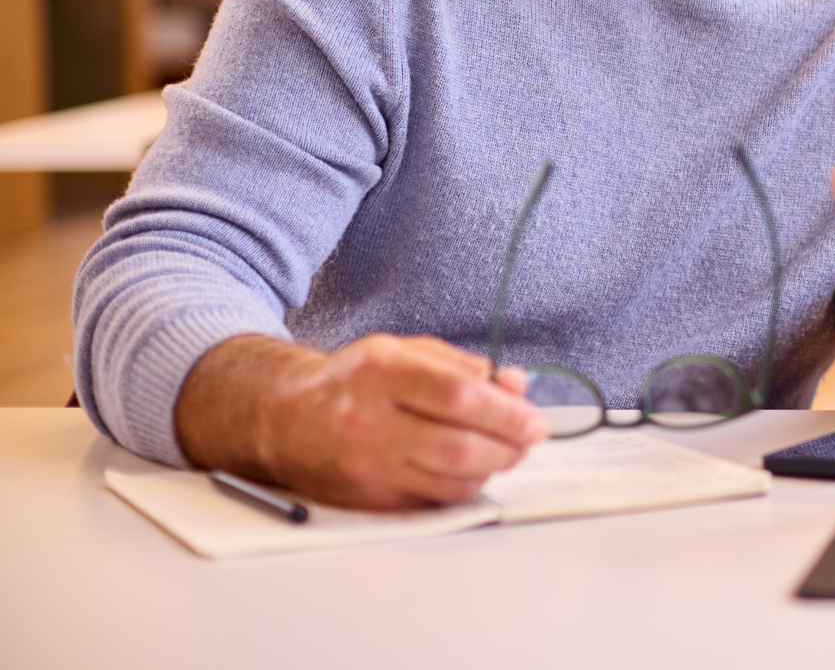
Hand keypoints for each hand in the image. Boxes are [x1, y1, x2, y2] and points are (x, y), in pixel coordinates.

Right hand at [174, 332, 547, 509]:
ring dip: (494, 467)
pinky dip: (465, 484)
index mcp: (381, 373)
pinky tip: (475, 467)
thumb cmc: (354, 381)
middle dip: (509, 445)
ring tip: (509, 450)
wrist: (284, 419)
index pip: (458, 395)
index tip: (534, 418)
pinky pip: (433, 498)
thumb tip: (514, 385)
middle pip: (459, 445)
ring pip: (450, 478)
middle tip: (531, 437)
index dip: (506, 412)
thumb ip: (461, 366)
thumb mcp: (403, 352)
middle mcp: (369, 421)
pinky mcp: (366, 498)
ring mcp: (366, 465)